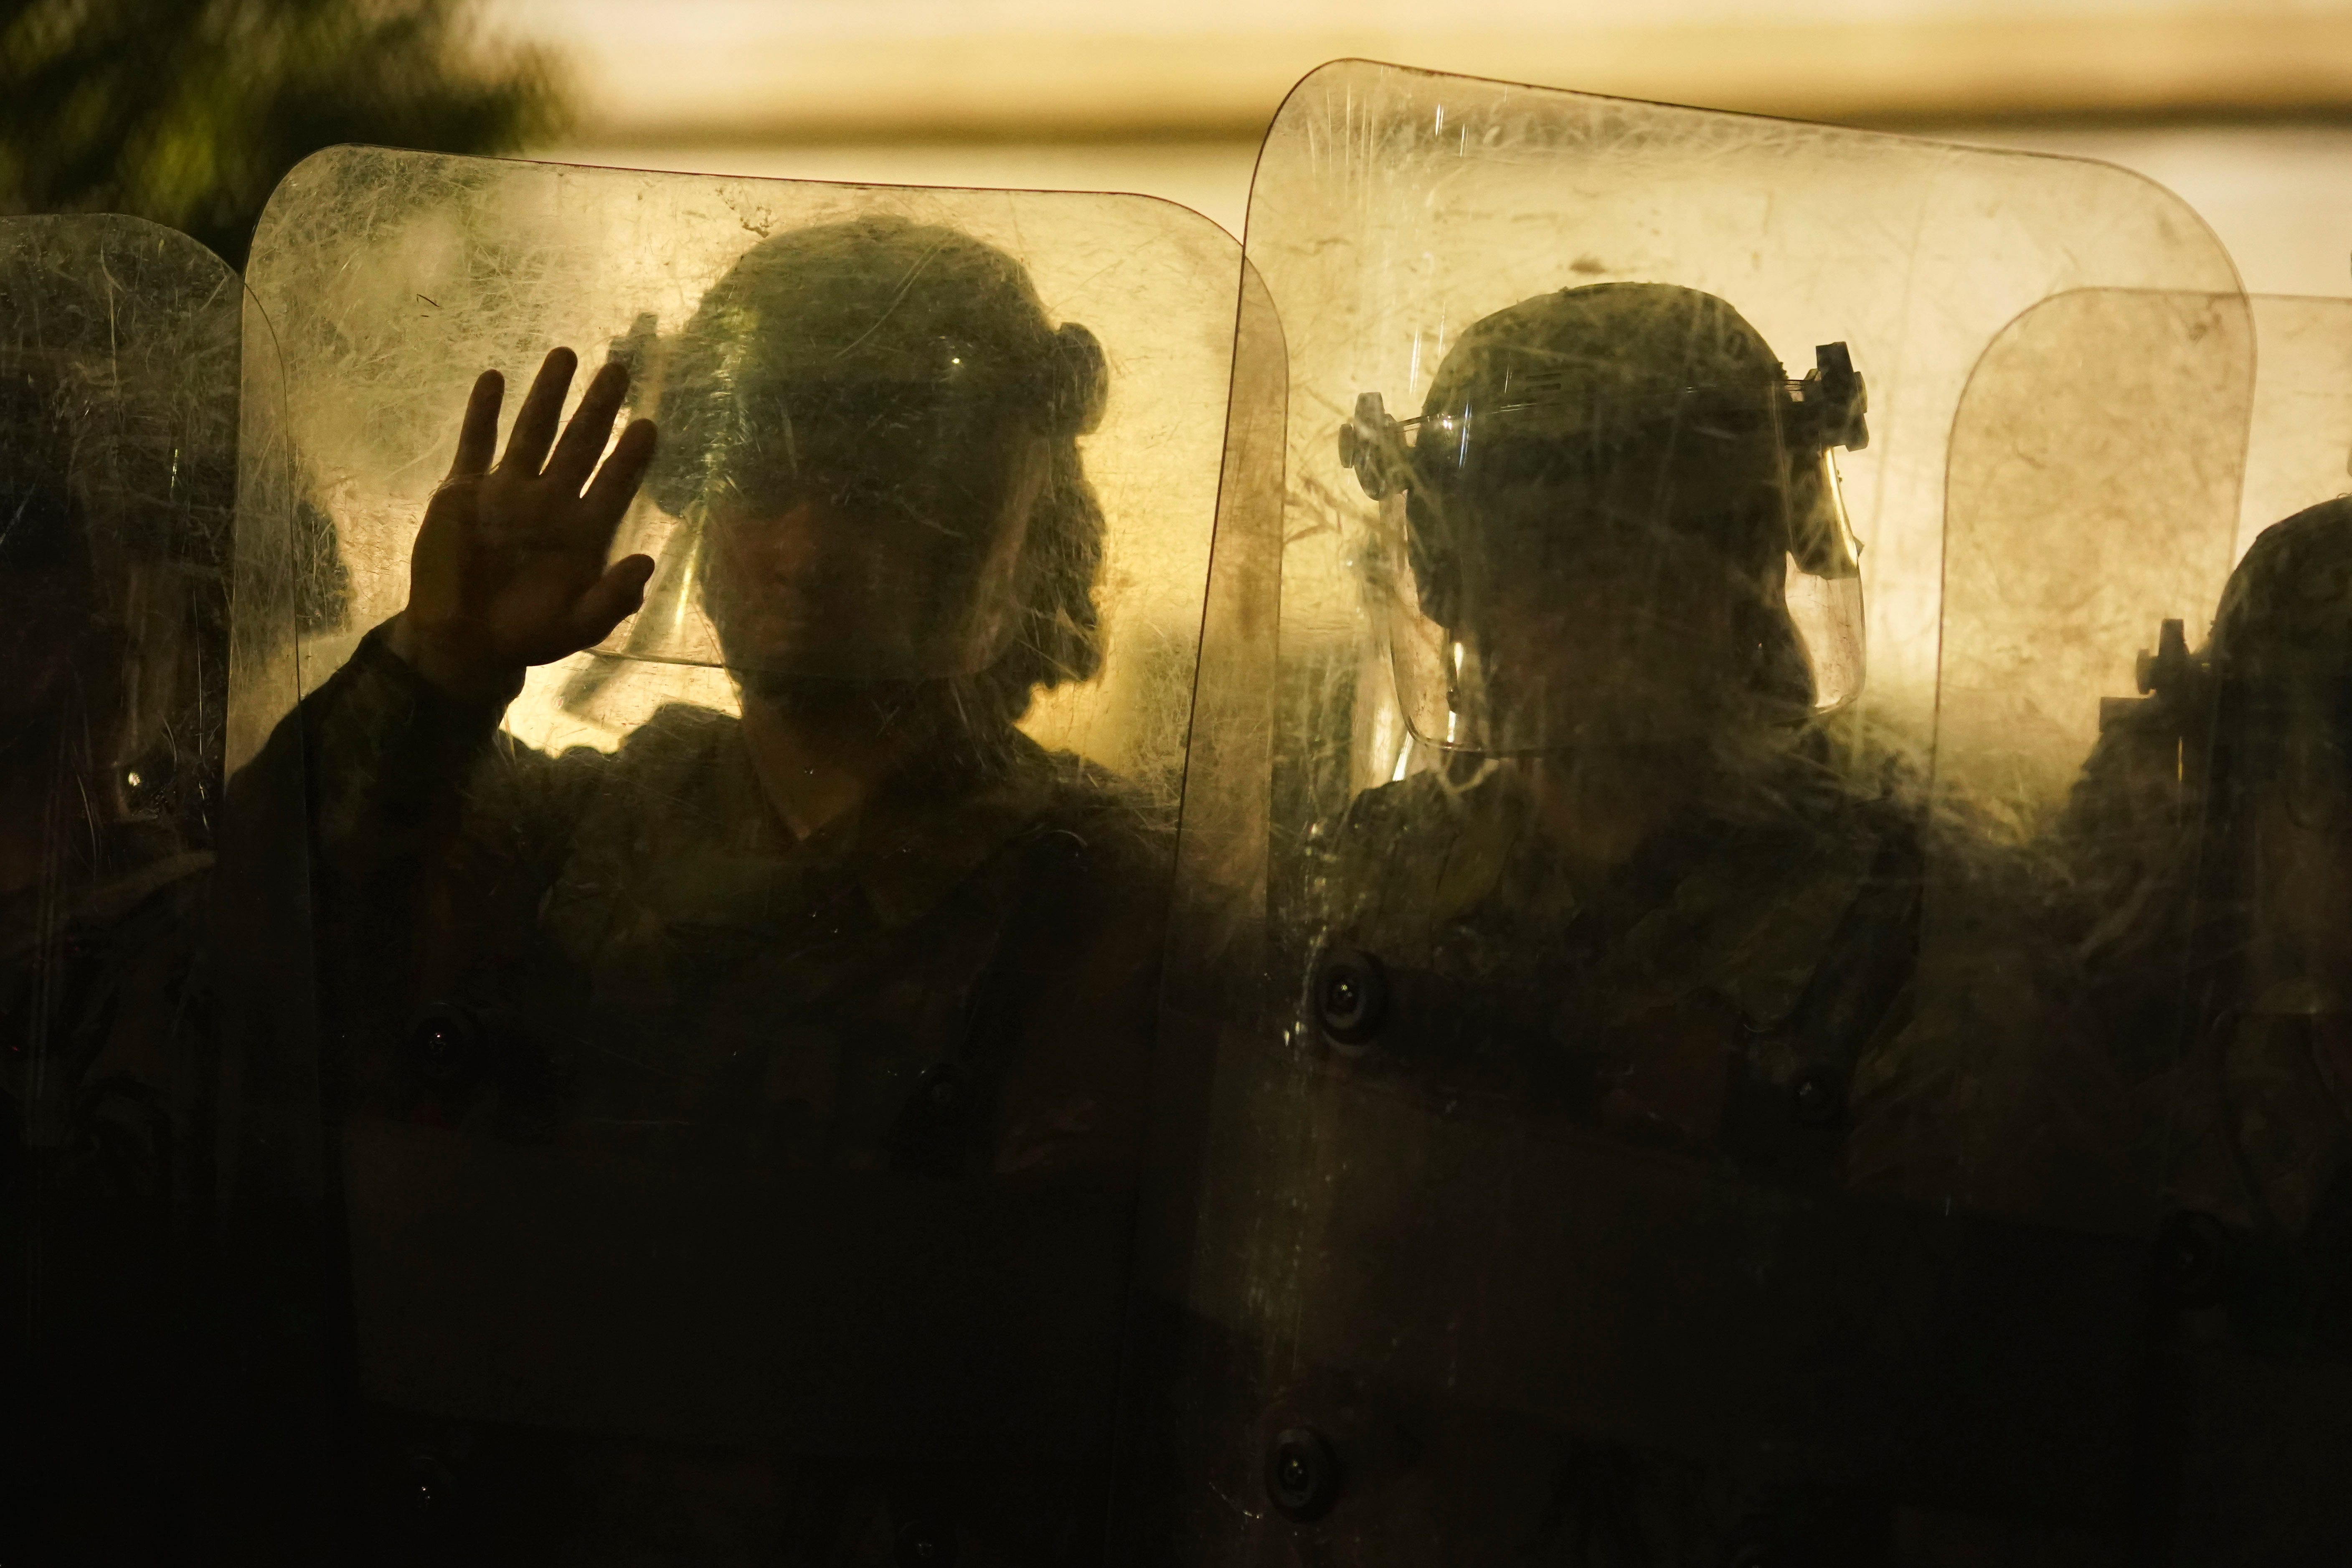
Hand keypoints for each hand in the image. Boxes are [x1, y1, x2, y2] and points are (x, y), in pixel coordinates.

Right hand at [388, 348, 657, 704]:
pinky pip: (475, 444)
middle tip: (619, 369)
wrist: (465, 641)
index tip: (648, 424)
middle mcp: (550, 502)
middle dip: (597, 407)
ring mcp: (507, 492)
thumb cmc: (528, 634)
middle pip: (579, 444)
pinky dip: (481, 412)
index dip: (630, 456)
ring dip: (547, 395)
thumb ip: (613, 599)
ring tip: (565, 354)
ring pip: (532, 431)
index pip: (614, 484)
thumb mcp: (579, 626)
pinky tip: (494, 378)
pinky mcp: (464, 492)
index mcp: (582, 531)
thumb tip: (646, 563)